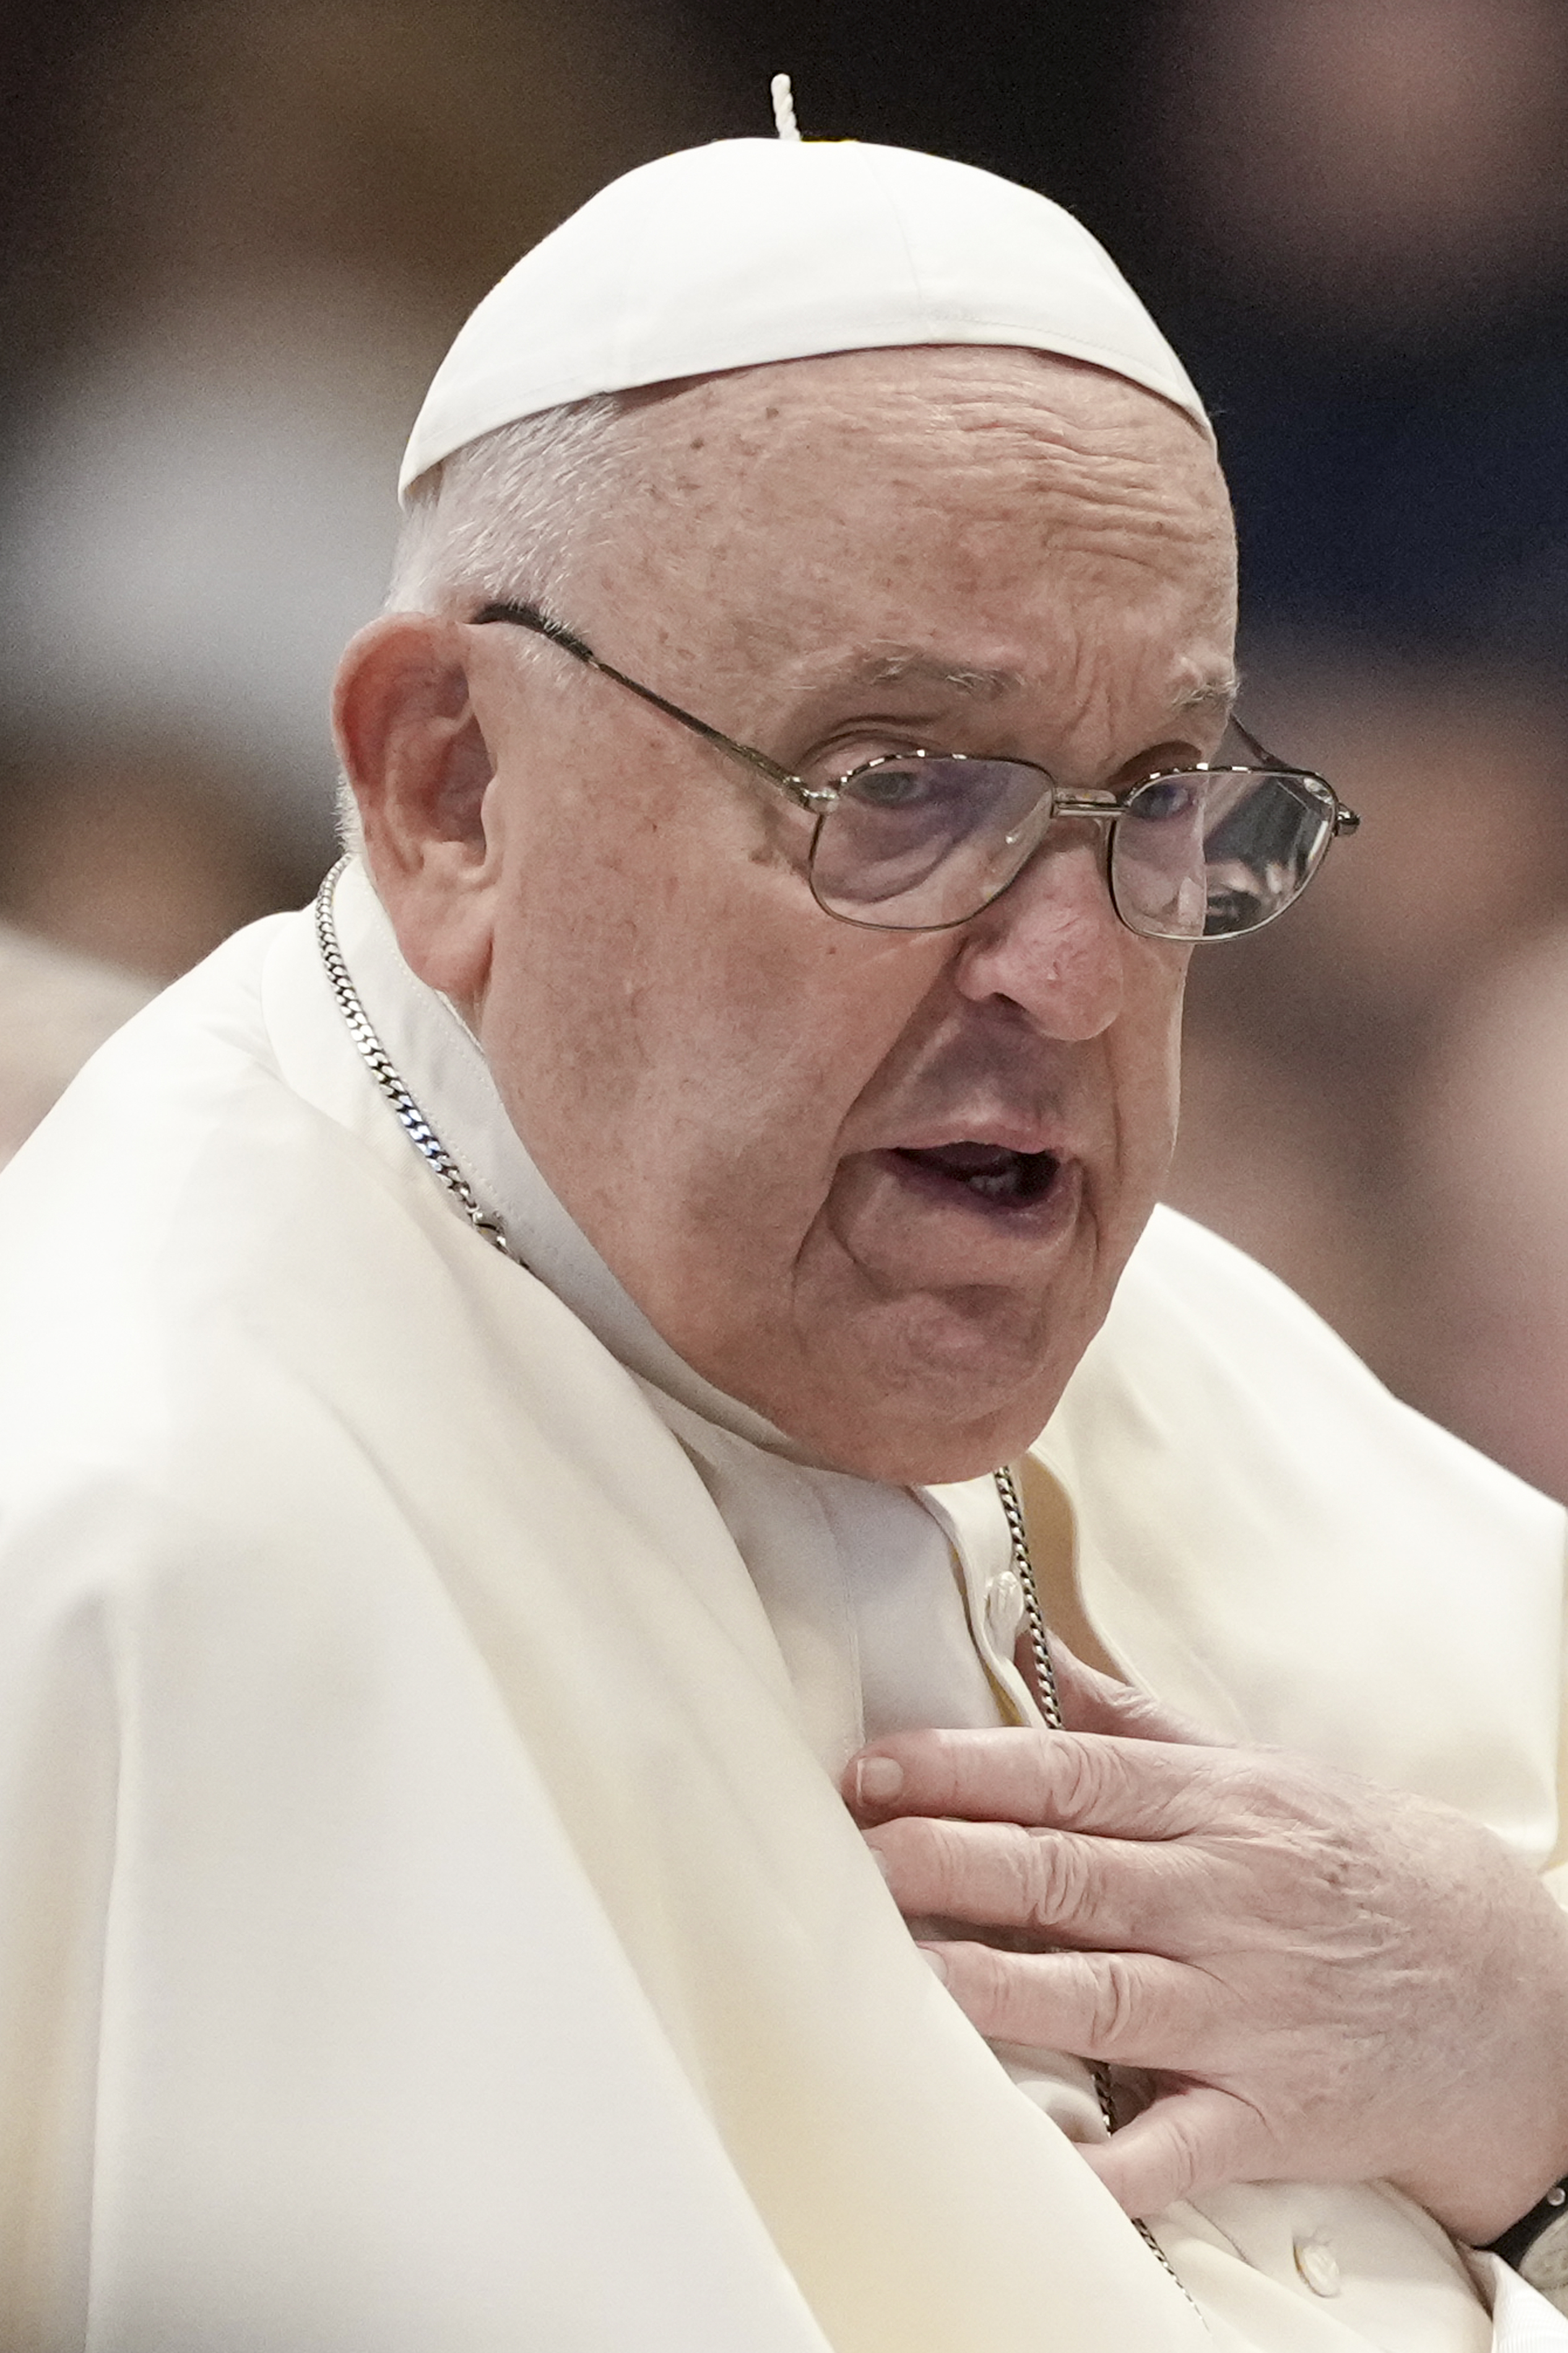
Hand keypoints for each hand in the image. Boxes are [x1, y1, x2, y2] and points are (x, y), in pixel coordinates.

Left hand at [846, 1644, 1567, 2235]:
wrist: (1505, 1989)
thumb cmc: (1350, 1865)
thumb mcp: (1255, 1772)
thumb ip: (1135, 1721)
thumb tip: (1030, 1652)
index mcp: (1211, 1808)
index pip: (1065, 1777)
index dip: (961, 1772)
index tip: (871, 1772)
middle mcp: (1219, 1900)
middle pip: (1063, 1874)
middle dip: (948, 1863)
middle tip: (852, 1856)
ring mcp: (1242, 2009)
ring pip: (1101, 1994)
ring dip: (996, 1989)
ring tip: (900, 1976)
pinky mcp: (1268, 2112)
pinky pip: (1177, 2144)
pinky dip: (1110, 2159)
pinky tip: (1039, 2157)